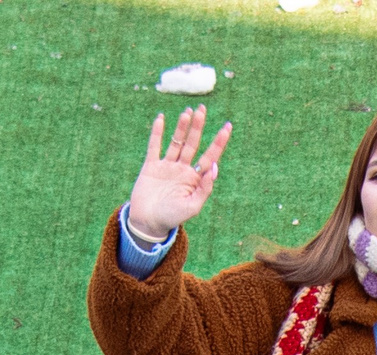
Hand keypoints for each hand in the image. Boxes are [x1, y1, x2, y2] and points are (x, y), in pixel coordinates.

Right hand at [124, 107, 229, 242]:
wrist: (148, 223)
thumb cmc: (172, 218)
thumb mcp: (192, 207)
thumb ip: (205, 189)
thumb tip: (215, 168)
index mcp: (195, 179)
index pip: (210, 156)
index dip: (219, 142)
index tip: (227, 126)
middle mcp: (183, 169)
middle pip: (193, 144)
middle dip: (198, 127)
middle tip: (202, 109)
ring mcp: (167, 166)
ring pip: (176, 142)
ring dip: (182, 127)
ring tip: (188, 111)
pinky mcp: (151, 166)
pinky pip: (155, 146)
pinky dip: (157, 132)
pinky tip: (162, 118)